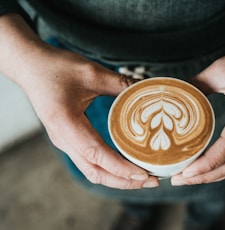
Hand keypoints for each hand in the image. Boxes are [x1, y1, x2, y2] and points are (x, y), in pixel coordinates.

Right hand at [0, 14, 158, 188]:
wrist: (31, 67)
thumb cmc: (56, 68)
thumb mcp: (91, 72)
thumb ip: (120, 84)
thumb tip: (147, 90)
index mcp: (66, 124)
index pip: (97, 155)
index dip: (121, 168)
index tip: (144, 175)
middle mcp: (63, 139)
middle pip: (95, 172)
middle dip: (124, 181)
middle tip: (151, 181)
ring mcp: (65, 141)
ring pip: (92, 171)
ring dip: (117, 178)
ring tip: (142, 177)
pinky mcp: (68, 139)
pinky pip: (89, 162)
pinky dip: (109, 169)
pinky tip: (125, 165)